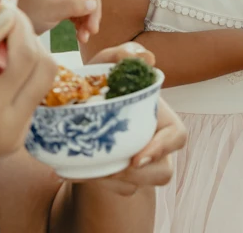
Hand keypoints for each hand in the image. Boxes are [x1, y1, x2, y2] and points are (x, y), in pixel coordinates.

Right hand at [0, 5, 56, 204]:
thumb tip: (5, 17)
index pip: (24, 55)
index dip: (20, 25)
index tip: (5, 8)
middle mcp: (8, 126)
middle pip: (44, 66)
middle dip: (27, 38)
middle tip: (0, 26)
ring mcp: (16, 136)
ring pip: (42, 81)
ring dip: (25, 56)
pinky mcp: (16, 139)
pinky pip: (30, 97)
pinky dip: (18, 77)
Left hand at [17, 0, 123, 42]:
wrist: (4, 25)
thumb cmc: (23, 12)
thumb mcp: (49, 10)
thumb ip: (73, 6)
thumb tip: (93, 4)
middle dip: (94, 11)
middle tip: (93, 30)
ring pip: (84, 6)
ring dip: (88, 21)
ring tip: (85, 37)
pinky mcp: (57, 10)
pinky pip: (76, 14)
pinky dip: (80, 25)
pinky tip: (81, 37)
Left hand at [76, 43, 184, 194]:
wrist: (77, 103)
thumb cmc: (101, 80)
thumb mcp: (107, 63)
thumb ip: (124, 54)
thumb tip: (146, 58)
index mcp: (162, 120)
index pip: (177, 137)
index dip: (162, 149)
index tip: (136, 158)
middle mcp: (154, 146)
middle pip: (160, 173)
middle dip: (133, 175)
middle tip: (106, 169)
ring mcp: (135, 167)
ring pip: (131, 186)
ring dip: (108, 181)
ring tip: (82, 168)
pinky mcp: (113, 179)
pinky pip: (105, 188)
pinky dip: (85, 179)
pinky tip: (66, 171)